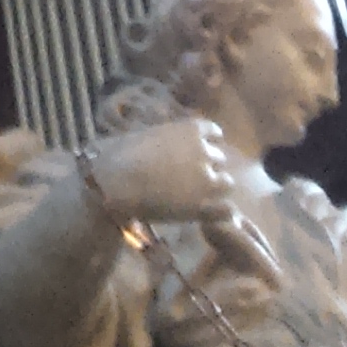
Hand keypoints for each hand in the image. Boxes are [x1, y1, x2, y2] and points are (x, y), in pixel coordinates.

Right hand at [85, 119, 235, 230]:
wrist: (118, 182)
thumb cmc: (122, 153)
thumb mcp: (146, 135)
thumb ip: (165, 139)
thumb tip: (164, 145)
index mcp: (190, 130)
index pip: (214, 132)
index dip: (208, 143)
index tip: (200, 150)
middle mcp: (204, 151)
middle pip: (220, 158)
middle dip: (209, 166)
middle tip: (192, 177)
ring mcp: (207, 180)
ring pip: (227, 183)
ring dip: (216, 188)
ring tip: (200, 198)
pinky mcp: (203, 207)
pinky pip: (226, 210)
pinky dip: (221, 212)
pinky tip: (209, 216)